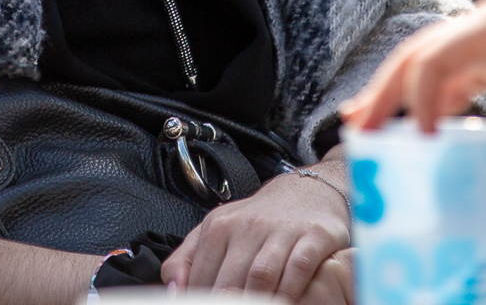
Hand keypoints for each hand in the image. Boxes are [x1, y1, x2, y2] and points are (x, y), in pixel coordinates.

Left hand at [160, 166, 349, 300]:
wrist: (306, 192)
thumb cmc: (256, 220)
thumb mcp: (215, 229)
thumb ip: (186, 259)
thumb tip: (173, 291)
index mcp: (218, 227)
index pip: (201, 277)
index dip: (201, 301)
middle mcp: (248, 226)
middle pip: (230, 282)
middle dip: (227, 304)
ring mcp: (281, 231)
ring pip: (261, 276)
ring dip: (256, 301)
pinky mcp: (312, 236)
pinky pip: (298, 269)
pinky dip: (290, 291)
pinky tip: (285, 302)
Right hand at [341, 0, 485, 129]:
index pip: (434, 57)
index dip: (417, 96)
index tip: (416, 138)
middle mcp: (480, 30)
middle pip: (415, 57)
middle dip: (382, 91)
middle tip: (354, 129)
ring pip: (427, 67)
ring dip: (395, 94)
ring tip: (364, 126)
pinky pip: (451, 79)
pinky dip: (428, 100)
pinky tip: (418, 125)